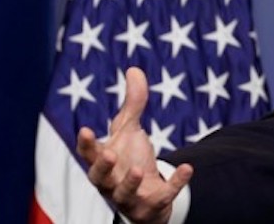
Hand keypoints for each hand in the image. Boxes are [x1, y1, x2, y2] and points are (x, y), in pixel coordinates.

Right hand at [76, 67, 192, 223]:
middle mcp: (110, 182)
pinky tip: (188, 168)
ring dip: (129, 182)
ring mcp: (129, 197)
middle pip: (99, 178)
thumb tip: (134, 69)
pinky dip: (174, 184)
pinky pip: (162, 197)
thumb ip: (133, 103)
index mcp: (102, 162)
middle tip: (108, 154)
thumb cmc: (130, 159)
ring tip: (136, 168)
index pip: (88, 154)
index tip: (86, 129)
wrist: (147, 195)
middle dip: (102, 167)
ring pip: (123, 194)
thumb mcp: (130, 130)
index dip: (86, 144)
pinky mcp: (151, 205)